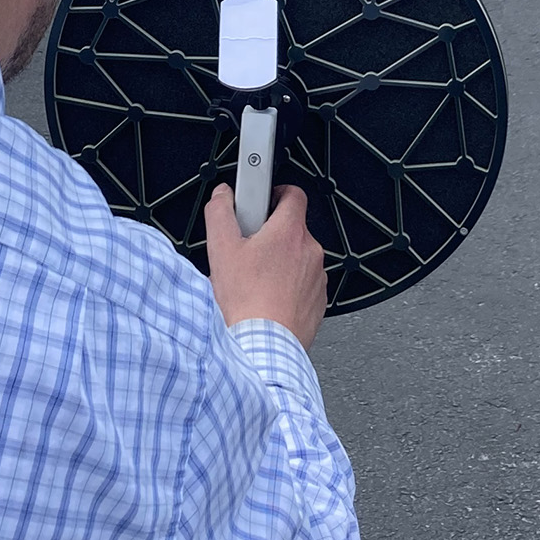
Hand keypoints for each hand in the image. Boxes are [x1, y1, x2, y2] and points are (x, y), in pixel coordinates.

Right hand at [204, 184, 328, 349]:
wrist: (264, 345)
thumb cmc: (246, 301)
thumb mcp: (221, 249)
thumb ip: (220, 212)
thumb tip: (222, 195)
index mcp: (289, 231)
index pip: (293, 194)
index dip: (275, 194)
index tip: (262, 201)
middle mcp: (310, 250)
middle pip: (293, 228)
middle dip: (272, 234)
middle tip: (249, 249)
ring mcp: (317, 276)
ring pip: (299, 257)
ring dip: (281, 261)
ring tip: (256, 279)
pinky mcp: (319, 299)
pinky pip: (304, 282)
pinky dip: (289, 285)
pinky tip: (268, 297)